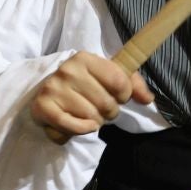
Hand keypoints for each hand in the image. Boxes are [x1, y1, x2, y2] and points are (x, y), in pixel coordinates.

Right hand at [32, 51, 153, 140]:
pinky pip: (73, 126)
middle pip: (106, 103)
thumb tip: (147, 99)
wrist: (48, 92)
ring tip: (87, 115)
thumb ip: (133, 84)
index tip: (117, 96)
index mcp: (85, 58)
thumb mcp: (108, 77)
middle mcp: (68, 70)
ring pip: (91, 117)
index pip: (119, 81)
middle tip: (99, 108)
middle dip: (109, 112)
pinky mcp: (43, 107)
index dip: (124, 95)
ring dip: (94, 122)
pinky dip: (81, 131)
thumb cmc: (83, 86)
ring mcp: (54, 88)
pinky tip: (82, 126)